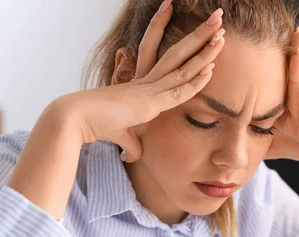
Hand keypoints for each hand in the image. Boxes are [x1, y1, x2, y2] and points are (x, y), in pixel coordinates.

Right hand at [51, 6, 225, 161]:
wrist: (76, 120)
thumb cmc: (95, 125)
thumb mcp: (121, 136)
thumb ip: (131, 144)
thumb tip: (132, 157)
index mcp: (141, 85)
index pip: (167, 61)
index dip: (186, 48)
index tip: (201, 34)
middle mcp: (147, 81)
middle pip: (178, 53)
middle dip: (198, 35)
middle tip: (217, 17)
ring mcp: (149, 89)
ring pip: (183, 66)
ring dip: (204, 50)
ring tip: (222, 32)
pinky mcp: (148, 103)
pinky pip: (178, 92)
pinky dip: (195, 82)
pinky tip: (211, 69)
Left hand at [265, 26, 298, 171]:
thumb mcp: (274, 142)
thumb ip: (257, 140)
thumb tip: (234, 141)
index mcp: (286, 105)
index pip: (277, 79)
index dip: (274, 60)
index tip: (265, 42)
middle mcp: (296, 104)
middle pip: (291, 75)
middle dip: (293, 52)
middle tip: (295, 30)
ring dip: (298, 69)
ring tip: (298, 50)